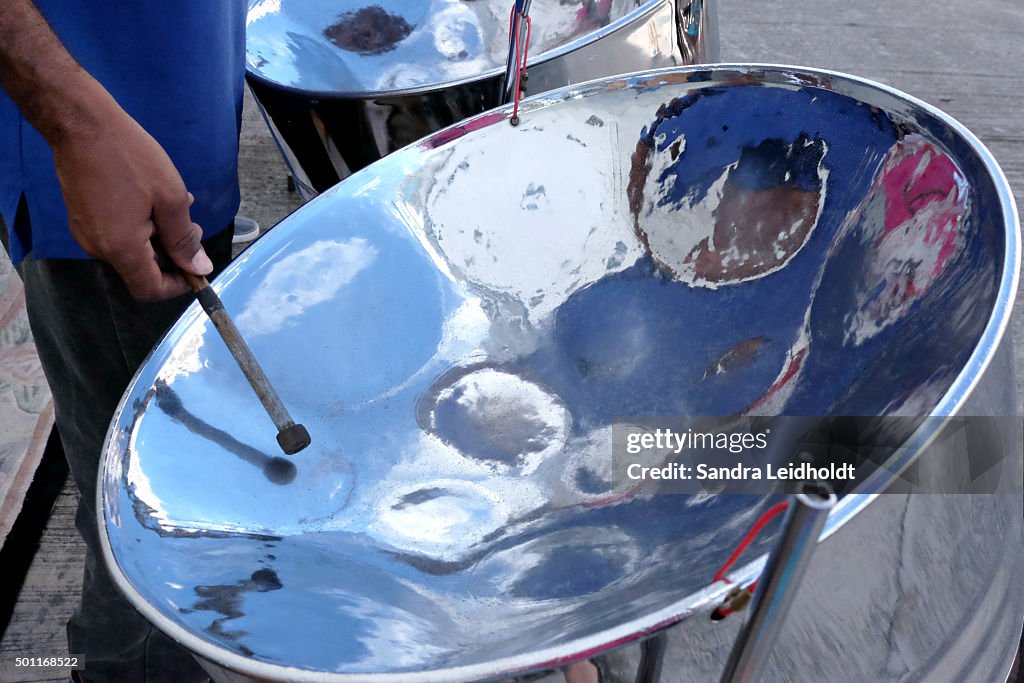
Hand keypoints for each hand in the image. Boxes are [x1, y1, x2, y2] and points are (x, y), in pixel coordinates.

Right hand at [51, 98, 212, 299]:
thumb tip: (199, 268)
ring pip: (131, 251)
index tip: (195, 266)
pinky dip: (139, 226)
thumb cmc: (130, 157)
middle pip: (141, 270)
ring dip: (157, 236)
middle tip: (190, 224)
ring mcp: (86, 234)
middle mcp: (98, 248)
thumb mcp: (171, 199)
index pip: (149, 290)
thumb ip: (184, 240)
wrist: (81, 124)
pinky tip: (152, 199)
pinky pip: (116, 235)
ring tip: (174, 204)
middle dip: (171, 254)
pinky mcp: (82, 218)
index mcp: (121, 248)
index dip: (177, 285)